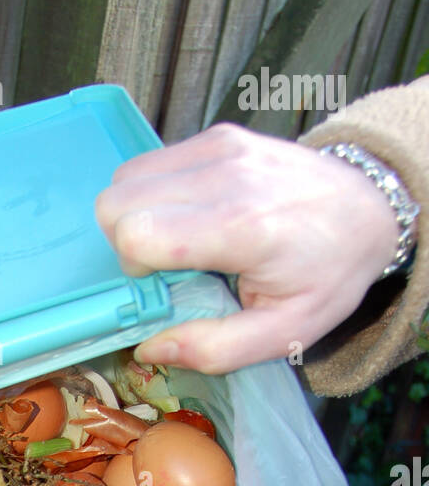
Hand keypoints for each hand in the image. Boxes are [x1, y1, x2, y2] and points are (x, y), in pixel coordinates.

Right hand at [95, 123, 403, 374]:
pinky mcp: (218, 136)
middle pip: (116, 201)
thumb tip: (149, 348)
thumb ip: (214, 349)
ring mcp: (220, 148)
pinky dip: (154, 194)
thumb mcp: (284, 334)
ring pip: (125, 178)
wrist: (370, 207)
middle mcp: (225, 176)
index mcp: (242, 228)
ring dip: (135, 215)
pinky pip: (151, 164)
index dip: (135, 267)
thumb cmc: (328, 274)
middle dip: (125, 243)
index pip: (137, 231)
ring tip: (177, 241)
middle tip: (167, 267)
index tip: (166, 285)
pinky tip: (189, 217)